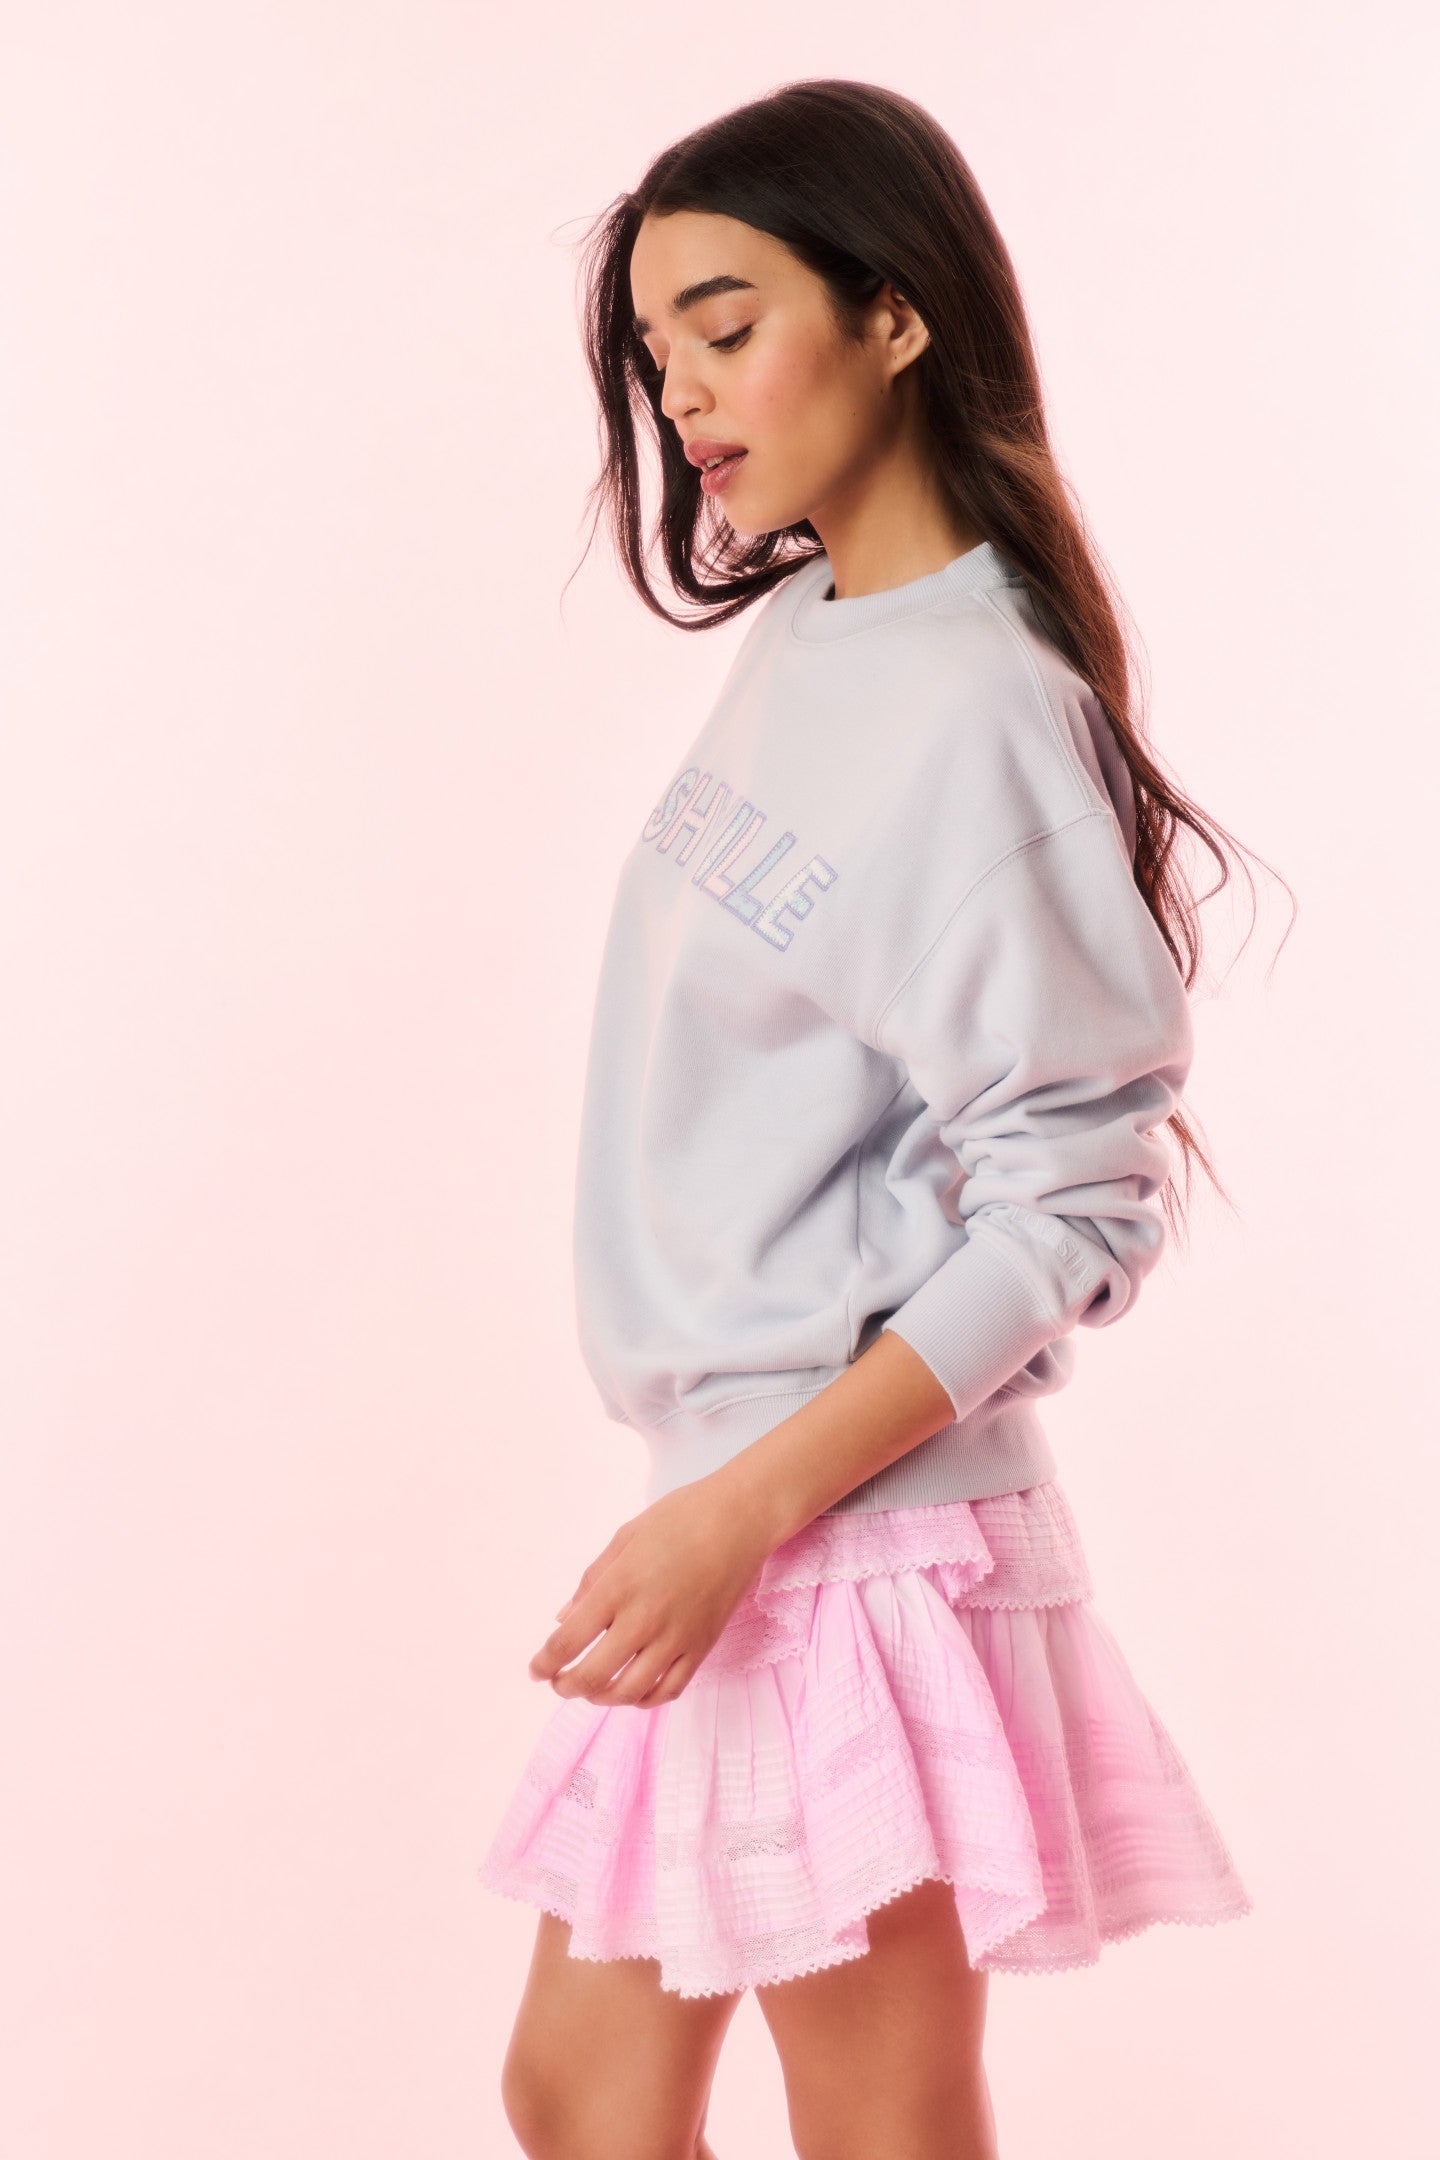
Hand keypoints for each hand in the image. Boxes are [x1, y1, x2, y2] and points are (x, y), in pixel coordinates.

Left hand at [527, 1475, 775, 1708]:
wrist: (740, 1520)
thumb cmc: (680, 1517)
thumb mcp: (625, 1537)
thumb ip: (590, 1580)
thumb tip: (562, 1619)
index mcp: (618, 1587)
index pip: (567, 1641)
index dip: (544, 1662)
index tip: (535, 1669)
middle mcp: (644, 1620)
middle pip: (591, 1675)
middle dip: (565, 1686)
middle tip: (557, 1682)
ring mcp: (676, 1639)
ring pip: (628, 1692)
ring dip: (601, 1697)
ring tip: (591, 1689)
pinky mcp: (702, 1648)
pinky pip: (668, 1690)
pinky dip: (644, 1699)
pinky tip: (632, 1691)